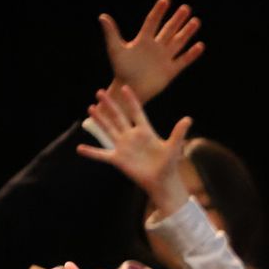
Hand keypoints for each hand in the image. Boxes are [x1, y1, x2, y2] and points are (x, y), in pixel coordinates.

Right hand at [77, 85, 191, 213]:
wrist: (162, 182)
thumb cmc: (169, 165)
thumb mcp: (173, 147)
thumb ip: (178, 133)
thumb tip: (188, 118)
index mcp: (145, 131)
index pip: (137, 112)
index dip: (131, 100)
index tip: (125, 86)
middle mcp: (132, 136)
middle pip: (118, 117)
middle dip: (110, 105)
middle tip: (100, 91)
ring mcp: (123, 147)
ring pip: (108, 130)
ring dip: (99, 120)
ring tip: (90, 108)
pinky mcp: (118, 159)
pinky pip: (102, 155)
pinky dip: (91, 152)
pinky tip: (79, 148)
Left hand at [101, 0, 203, 102]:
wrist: (130, 89)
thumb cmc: (121, 70)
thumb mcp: (115, 49)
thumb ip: (111, 33)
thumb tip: (102, 16)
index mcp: (143, 40)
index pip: (152, 22)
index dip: (159, 11)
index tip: (166, 0)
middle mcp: (156, 47)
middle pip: (169, 30)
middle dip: (177, 19)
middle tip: (186, 8)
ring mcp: (164, 58)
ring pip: (178, 42)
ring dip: (187, 33)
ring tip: (196, 21)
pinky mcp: (170, 71)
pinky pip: (183, 61)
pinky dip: (191, 54)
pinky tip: (200, 46)